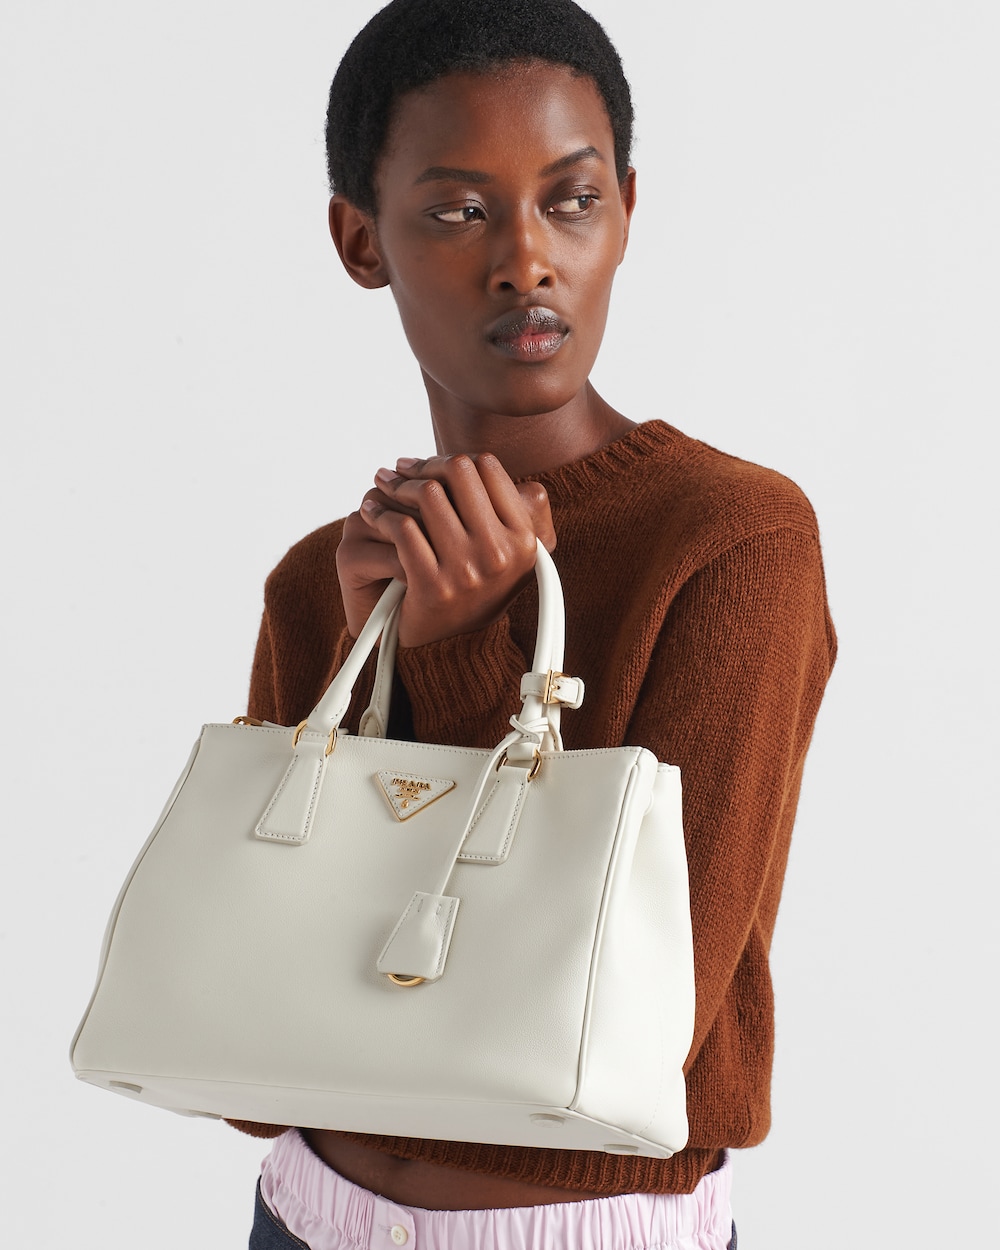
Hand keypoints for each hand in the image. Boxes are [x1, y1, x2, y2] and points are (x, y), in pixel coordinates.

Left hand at [336, 453, 554, 645]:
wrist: (452, 646)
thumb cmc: (478, 587)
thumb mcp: (511, 551)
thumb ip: (517, 506)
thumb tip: (487, 463)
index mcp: (526, 539)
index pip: (487, 468)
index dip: (453, 460)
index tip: (428, 466)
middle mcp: (501, 553)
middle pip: (458, 472)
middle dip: (423, 466)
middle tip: (400, 470)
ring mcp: (467, 571)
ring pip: (428, 495)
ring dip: (397, 486)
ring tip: (382, 487)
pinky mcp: (433, 586)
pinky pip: (403, 528)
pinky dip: (382, 515)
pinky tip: (372, 514)